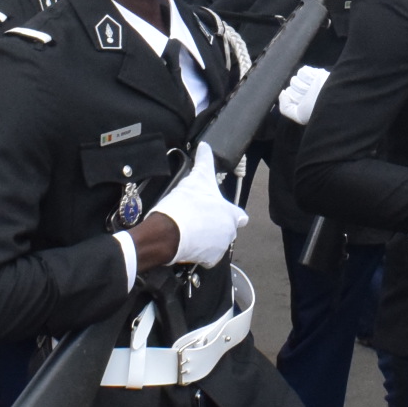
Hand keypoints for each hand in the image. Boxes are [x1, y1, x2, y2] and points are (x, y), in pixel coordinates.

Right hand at [144, 143, 243, 269]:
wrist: (168, 232)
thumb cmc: (184, 205)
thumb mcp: (197, 178)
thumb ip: (205, 161)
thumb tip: (205, 145)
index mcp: (231, 214)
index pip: (239, 216)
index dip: (229, 213)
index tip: (214, 211)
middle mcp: (230, 232)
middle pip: (225, 230)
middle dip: (214, 227)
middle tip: (196, 220)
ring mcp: (221, 248)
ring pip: (216, 244)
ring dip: (206, 240)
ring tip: (190, 231)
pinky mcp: (210, 261)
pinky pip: (207, 257)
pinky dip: (199, 253)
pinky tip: (188, 244)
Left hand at [277, 64, 328, 125]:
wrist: (331, 97)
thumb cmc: (316, 109)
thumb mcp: (299, 115)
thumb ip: (285, 108)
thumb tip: (282, 93)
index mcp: (301, 103)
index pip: (287, 94)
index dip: (293, 97)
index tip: (302, 101)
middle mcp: (305, 93)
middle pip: (291, 86)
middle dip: (298, 91)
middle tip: (309, 95)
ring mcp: (310, 82)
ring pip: (295, 78)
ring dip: (303, 84)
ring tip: (313, 88)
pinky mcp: (315, 73)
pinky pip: (302, 70)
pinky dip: (307, 76)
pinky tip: (314, 80)